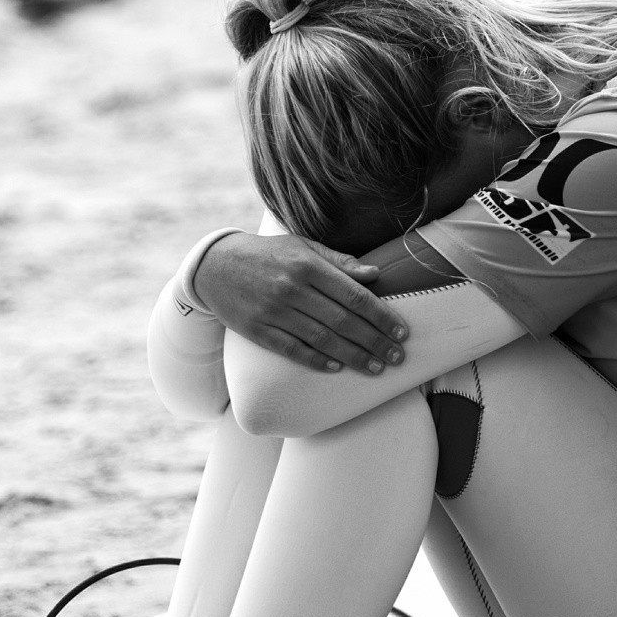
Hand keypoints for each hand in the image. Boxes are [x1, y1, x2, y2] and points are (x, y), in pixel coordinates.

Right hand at [192, 233, 408, 373]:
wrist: (215, 267)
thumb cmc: (267, 255)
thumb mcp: (302, 248)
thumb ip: (339, 262)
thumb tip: (375, 274)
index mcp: (308, 266)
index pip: (354, 296)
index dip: (381, 316)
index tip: (402, 331)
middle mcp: (292, 289)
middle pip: (343, 321)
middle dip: (375, 341)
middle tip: (398, 357)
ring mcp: (273, 312)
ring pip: (322, 339)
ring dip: (353, 356)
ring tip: (376, 367)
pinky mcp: (257, 330)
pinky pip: (292, 350)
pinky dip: (317, 360)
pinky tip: (338, 368)